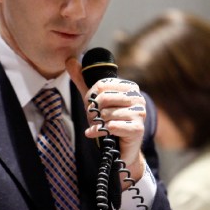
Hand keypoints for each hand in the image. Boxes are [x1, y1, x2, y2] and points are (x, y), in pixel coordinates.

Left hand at [66, 57, 145, 180]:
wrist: (122, 149)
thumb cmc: (109, 121)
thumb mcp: (95, 99)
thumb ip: (83, 80)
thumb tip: (70, 60)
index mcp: (130, 87)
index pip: (101, 85)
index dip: (90, 97)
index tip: (91, 106)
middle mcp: (138, 98)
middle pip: (103, 99)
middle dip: (93, 111)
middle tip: (93, 118)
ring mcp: (140, 114)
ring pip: (106, 114)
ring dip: (96, 123)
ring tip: (98, 126)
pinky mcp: (137, 129)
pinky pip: (111, 126)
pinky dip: (99, 132)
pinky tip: (96, 134)